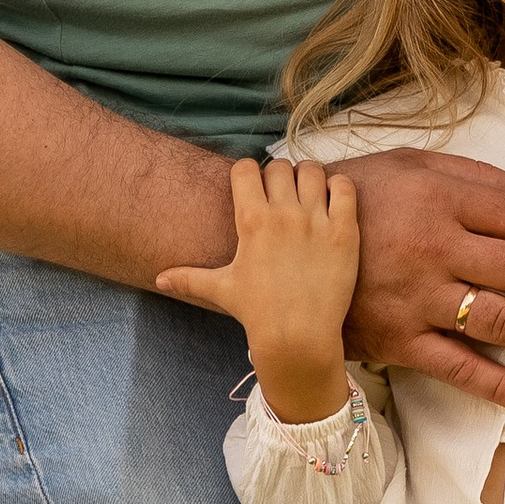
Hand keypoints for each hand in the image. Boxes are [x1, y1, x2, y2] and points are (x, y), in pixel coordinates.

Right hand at [157, 159, 360, 421]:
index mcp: (251, 220)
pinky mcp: (344, 231)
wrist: (298, 337)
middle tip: (281, 196)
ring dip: (308, 177)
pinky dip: (339, 188)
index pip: (245, 168)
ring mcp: (316, 220)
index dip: (247, 174)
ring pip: (313, 170)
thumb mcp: (221, 290)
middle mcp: (283, 214)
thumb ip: (189, 278)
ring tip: (308, 195)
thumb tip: (159, 280)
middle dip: (277, 176)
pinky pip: (345, 188)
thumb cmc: (258, 313)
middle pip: (279, 166)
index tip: (253, 189)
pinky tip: (333, 203)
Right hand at [338, 148, 504, 416]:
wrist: (280, 240)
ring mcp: (417, 298)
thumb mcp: (415, 167)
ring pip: (503, 321)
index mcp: (444, 200)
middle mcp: (436, 248)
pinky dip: (501, 385)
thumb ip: (481, 179)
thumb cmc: (356, 196)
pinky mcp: (397, 339)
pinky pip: (457, 367)